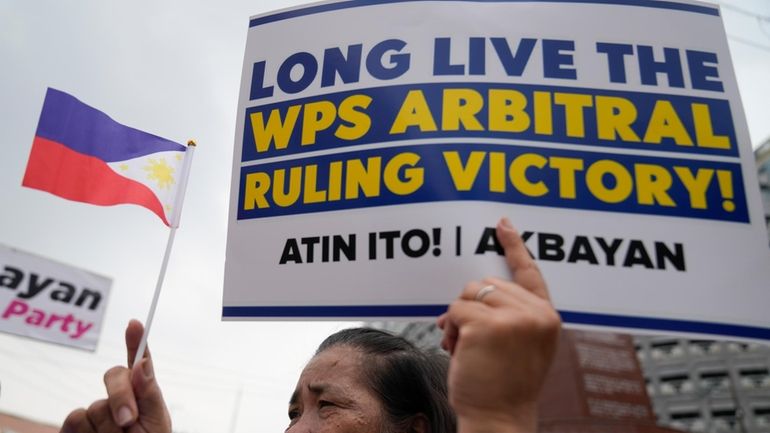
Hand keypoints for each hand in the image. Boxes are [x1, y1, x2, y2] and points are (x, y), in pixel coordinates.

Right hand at [61, 320, 171, 432]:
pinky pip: (77, 419)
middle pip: (114, 375)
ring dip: (108, 427)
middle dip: (121, 397)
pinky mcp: (75, 427)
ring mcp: (96, 411)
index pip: (140, 361)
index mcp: (143, 392)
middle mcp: (119, 396)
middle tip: (129, 422)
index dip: (136, 340)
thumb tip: (143, 362)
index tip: (136, 323)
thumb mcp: (157, 422)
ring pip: (95, 405)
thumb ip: (150, 393)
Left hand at [438, 218, 560, 432]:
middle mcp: (536, 314)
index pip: (530, 272)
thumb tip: (475, 293)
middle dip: (471, 307)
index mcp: (547, 317)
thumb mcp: (522, 347)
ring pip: (469, 293)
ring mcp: (513, 318)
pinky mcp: (487, 325)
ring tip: (465, 347)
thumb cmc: (505, 385)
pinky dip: (450, 329)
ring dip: (459, 318)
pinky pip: (455, 310)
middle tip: (468, 338)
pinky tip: (458, 350)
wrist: (499, 417)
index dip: (515, 246)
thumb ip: (512, 315)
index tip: (502, 223)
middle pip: (487, 283)